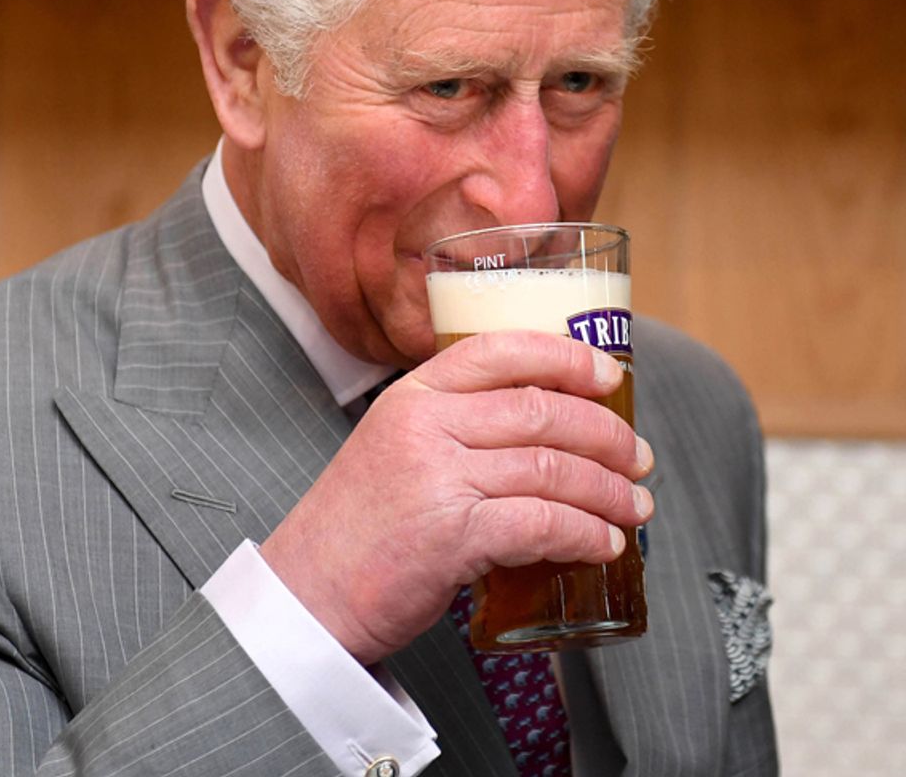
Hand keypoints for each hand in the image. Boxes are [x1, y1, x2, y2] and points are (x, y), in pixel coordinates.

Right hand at [258, 330, 654, 664]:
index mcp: (410, 398)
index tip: (611, 377)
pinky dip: (585, 534)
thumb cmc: (356, 530)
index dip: (568, 358)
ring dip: (609, 491)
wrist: (307, 593)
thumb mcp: (391, 451)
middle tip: (637, 459)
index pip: (500, 351)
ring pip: (552, 468)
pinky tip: (601, 544)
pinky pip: (543, 523)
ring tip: (632, 508)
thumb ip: (451, 432)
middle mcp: (424, 427)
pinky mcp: (452, 535)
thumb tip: (541, 435)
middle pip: (542, 411)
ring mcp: (437, 478)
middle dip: (608, 435)